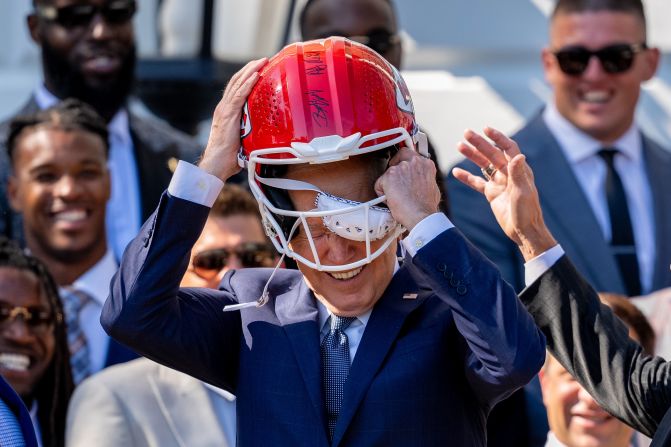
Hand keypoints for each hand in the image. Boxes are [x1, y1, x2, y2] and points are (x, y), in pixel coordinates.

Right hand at [199, 58, 267, 180]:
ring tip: (262, 61)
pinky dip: (248, 84)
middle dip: (250, 69)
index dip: (247, 78)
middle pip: (237, 82)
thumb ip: (252, 134)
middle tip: (263, 60)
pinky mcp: (228, 115)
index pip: (236, 89)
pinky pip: (239, 95)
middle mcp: (223, 107)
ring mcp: (224, 110)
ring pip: (238, 84)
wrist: (216, 164)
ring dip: (251, 71)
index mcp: (227, 112)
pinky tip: (256, 75)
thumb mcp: (244, 141)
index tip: (259, 69)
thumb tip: (268, 137)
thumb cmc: (229, 158)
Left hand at [374, 147, 439, 230]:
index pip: (410, 154)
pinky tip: (390, 200)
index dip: (404, 162)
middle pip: (398, 157)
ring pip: (388, 172)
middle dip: (394, 168)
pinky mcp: (389, 176)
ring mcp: (401, 168)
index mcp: (426, 163)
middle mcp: (414, 161)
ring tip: (396, 197)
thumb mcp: (432, 186)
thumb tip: (419, 180)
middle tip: (395, 181)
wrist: (421, 216)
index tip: (402, 170)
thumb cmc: (427, 206)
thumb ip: (424, 178)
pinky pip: (379, 183)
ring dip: (389, 184)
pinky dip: (381, 192)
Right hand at [451, 127, 556, 260]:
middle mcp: (508, 173)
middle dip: (479, 143)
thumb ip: (518, 174)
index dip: (498, 138)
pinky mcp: (491, 193)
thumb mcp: (523, 192)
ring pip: (483, 165)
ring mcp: (499, 183)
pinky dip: (466, 177)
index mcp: (519, 170)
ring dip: (472, 155)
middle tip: (466, 133)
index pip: (508, 148)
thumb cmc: (527, 212)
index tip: (486, 129)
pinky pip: (477, 182)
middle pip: (492, 153)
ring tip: (459, 145)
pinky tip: (456, 171)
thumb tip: (518, 155)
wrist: (523, 231)